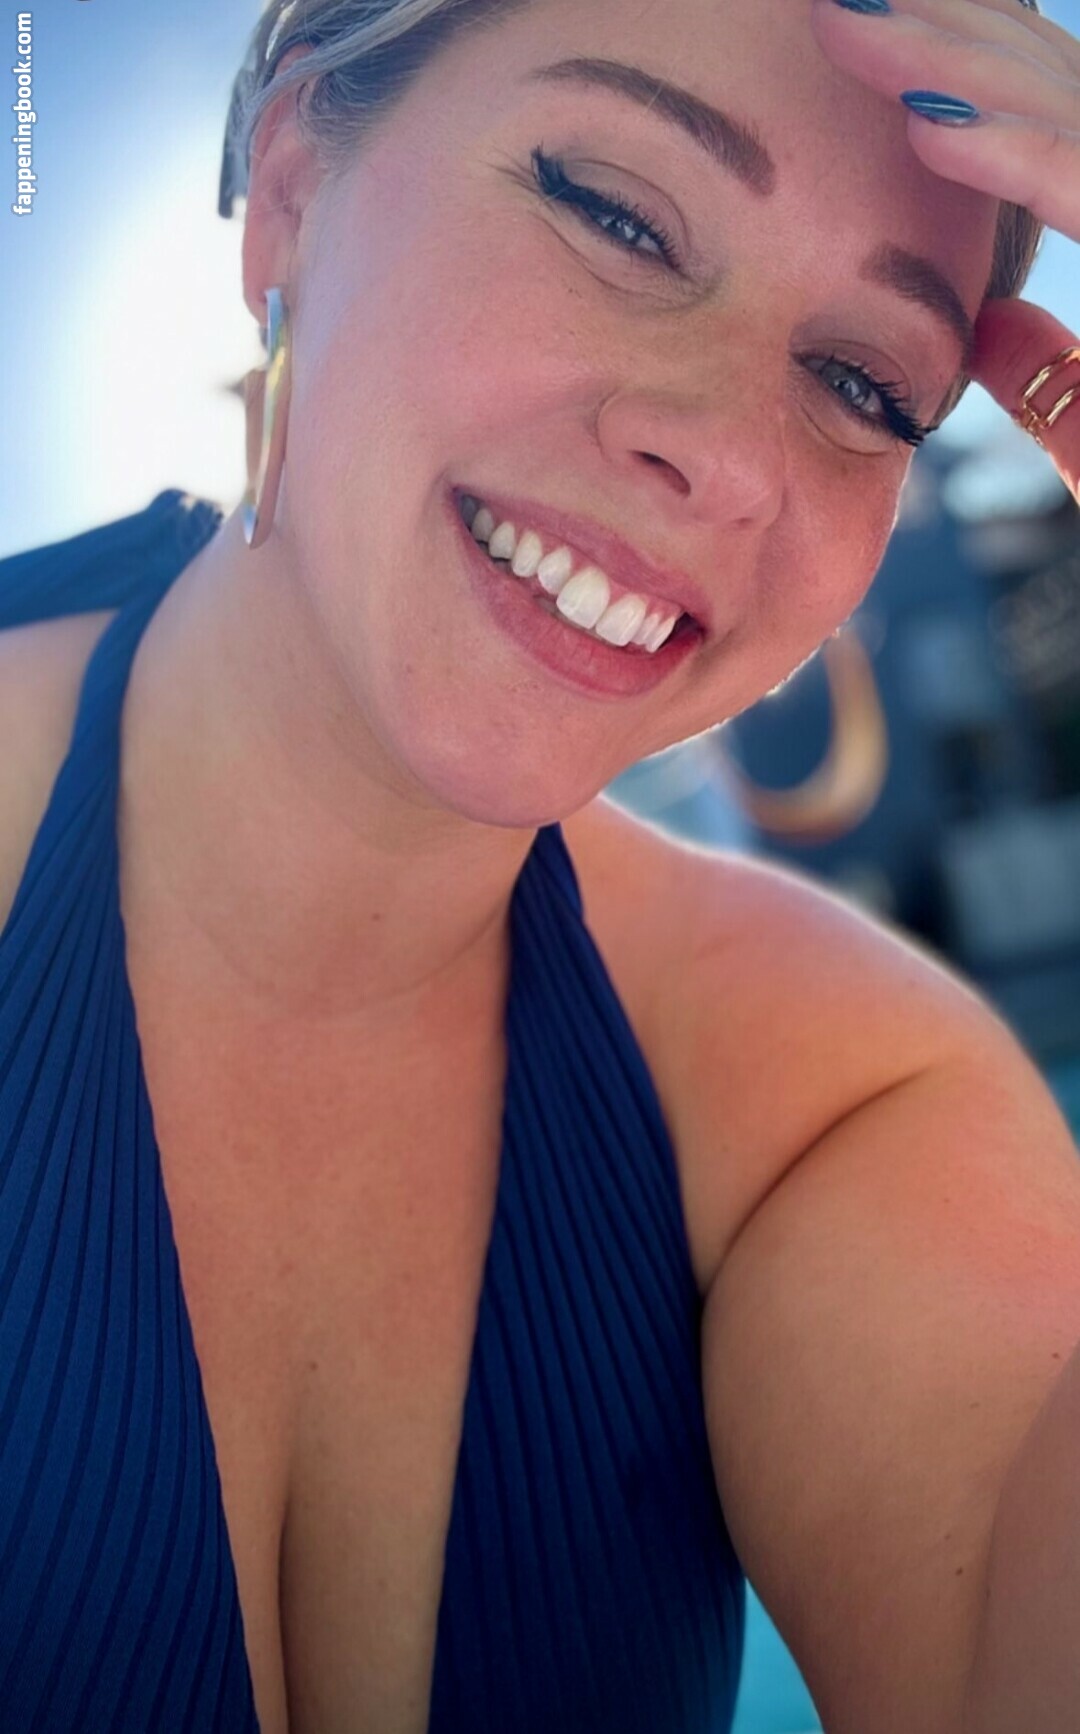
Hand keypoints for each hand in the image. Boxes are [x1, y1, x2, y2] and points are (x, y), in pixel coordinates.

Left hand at [810, 0, 1079, 499]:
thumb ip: (1056, 381)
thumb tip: (983, 328)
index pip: (1063, 127)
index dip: (970, 77)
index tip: (870, 54)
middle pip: (1068, 91)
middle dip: (954, 36)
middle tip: (840, 4)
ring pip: (1076, 112)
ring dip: (959, 64)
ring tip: (853, 23)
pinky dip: (1014, 154)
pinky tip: (925, 125)